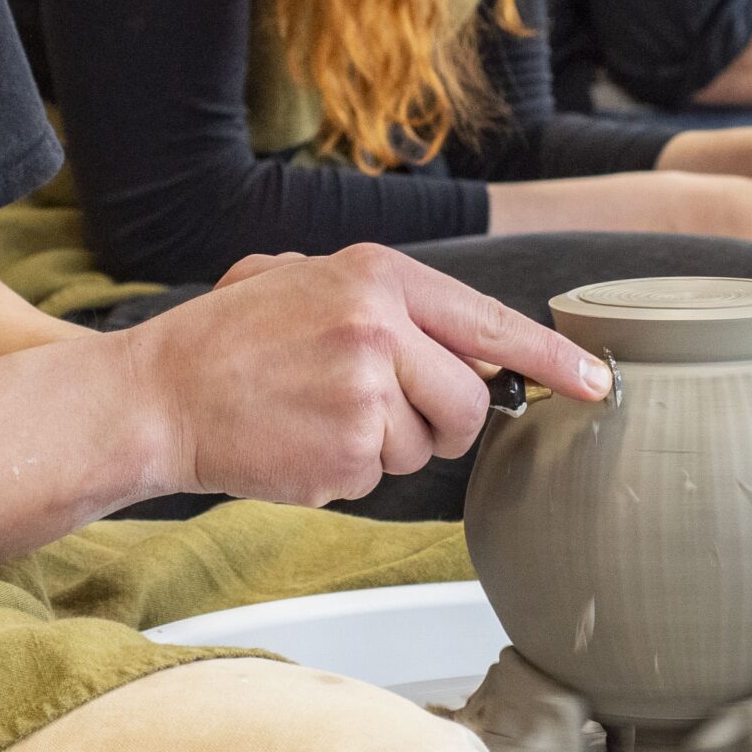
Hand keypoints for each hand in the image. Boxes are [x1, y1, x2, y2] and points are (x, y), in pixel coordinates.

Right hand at [120, 244, 610, 505]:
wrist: (155, 395)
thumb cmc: (227, 340)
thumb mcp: (301, 278)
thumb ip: (384, 300)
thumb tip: (467, 341)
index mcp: (376, 276)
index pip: (489, 321)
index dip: (552, 359)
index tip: (596, 384)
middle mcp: (380, 328)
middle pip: (471, 401)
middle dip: (443, 421)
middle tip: (381, 410)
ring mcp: (366, 393)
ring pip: (426, 446)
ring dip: (383, 445)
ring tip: (316, 415)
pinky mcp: (347, 452)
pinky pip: (380, 476)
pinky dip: (345, 470)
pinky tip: (298, 441)